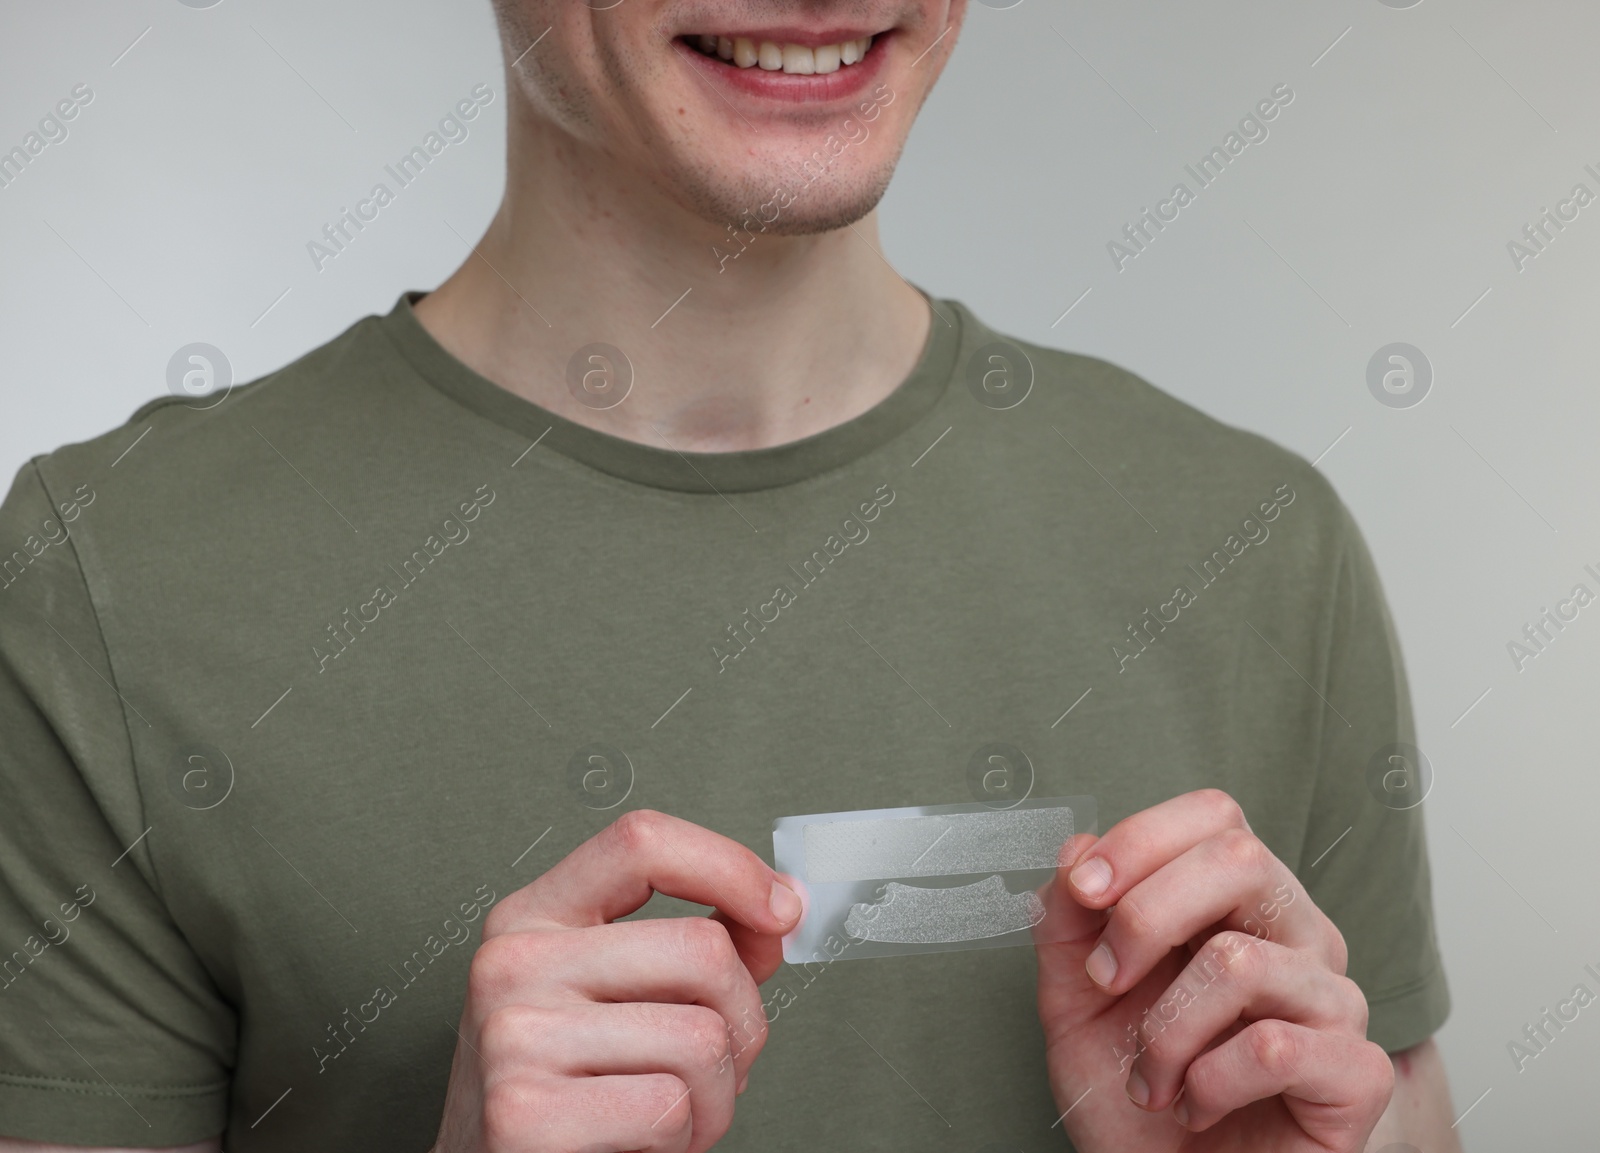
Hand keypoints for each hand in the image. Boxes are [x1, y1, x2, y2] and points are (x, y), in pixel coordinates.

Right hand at [431, 810, 803, 1152]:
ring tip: (669, 1112)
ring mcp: (513, 1035)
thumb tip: (777, 911)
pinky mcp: (524, 1112)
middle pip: (701, 950)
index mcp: (533, 918)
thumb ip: (690, 952)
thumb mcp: (616, 999)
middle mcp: (513, 964)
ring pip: (701, 1040)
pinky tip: (635, 1142)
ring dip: (714, 1099)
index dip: (729, 867)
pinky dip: (678, 1140)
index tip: (779, 909)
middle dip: (743, 1023)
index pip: (641, 843)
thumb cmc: (564, 1094)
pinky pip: (668, 1108)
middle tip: (715, 1065)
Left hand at [1035, 790, 1392, 1151]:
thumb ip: (1067, 922)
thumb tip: (1075, 849)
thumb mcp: (1073, 1000)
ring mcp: (1333, 1002)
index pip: (1214, 817)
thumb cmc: (1137, 1096)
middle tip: (1106, 980)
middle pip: (1239, 857)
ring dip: (1164, 1031)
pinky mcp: (1356, 1073)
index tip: (1084, 890)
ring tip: (1150, 1079)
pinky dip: (1209, 1083)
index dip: (1142, 839)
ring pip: (1240, 961)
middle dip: (1145, 916)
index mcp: (1236, 905)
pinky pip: (1275, 1047)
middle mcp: (1295, 938)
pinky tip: (1197, 1106)